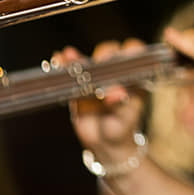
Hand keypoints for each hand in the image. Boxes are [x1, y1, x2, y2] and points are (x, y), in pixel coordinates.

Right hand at [61, 40, 145, 163]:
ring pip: (88, 62)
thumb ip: (122, 105)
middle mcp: (115, 72)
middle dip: (104, 55)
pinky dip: (64, 65)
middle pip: (110, 53)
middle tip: (99, 63)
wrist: (105, 142)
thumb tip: (116, 94)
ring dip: (78, 58)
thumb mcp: (126, 118)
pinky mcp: (79, 85)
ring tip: (69, 55)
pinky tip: (58, 60)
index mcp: (133, 75)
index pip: (135, 54)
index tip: (123, 56)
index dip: (130, 51)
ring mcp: (96, 77)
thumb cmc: (122, 127)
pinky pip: (71, 73)